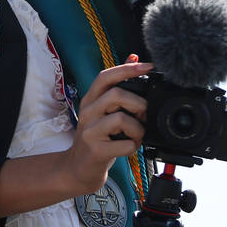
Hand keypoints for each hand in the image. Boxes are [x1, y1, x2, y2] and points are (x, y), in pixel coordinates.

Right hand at [62, 57, 151, 193]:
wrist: (77, 169)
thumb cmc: (96, 138)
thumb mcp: (104, 110)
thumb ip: (118, 85)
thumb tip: (134, 58)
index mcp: (90, 99)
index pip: (106, 76)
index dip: (127, 68)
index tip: (148, 66)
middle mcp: (87, 112)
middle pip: (116, 94)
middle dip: (138, 104)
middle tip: (142, 116)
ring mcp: (89, 131)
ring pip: (121, 119)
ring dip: (138, 128)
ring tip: (136, 134)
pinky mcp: (95, 150)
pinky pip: (125, 144)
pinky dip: (134, 146)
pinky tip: (129, 147)